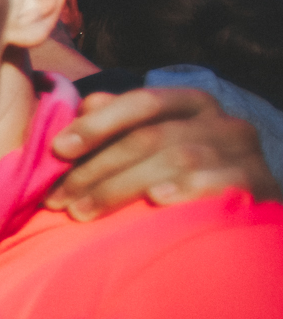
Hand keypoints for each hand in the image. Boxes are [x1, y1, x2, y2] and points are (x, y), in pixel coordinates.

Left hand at [46, 87, 279, 220]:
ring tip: (83, 212)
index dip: (98, 123)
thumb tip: (86, 103)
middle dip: (97, 168)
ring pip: (177, 159)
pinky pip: (222, 181)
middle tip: (59, 198)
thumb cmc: (183, 178)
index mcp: (192, 104)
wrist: (243, 216)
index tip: (58, 149)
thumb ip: (118, 125)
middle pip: (151, 137)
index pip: (142, 102)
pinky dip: (187, 189)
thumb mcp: (149, 147)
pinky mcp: (260, 183)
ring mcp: (245, 152)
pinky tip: (157, 200)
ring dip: (122, 187)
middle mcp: (221, 121)